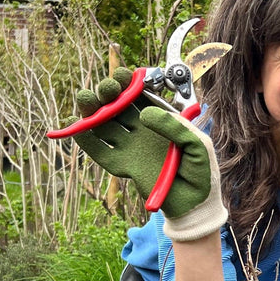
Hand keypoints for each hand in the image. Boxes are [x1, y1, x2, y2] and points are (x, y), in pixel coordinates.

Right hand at [71, 68, 226, 240]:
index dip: (129, 84)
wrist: (197, 204)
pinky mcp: (126, 167)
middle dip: (109, 93)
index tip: (123, 76)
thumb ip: (176, 127)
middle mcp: (143, 132)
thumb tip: (145, 113)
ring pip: (105, 125)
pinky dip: (88, 141)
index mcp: (161, 121)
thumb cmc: (202, 173)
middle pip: (118, 106)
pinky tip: (77, 129)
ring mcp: (132, 149)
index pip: (140, 96)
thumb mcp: (197, 145)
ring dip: (93, 110)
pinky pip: (102, 153)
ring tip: (86, 98)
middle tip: (108, 88)